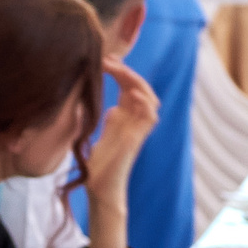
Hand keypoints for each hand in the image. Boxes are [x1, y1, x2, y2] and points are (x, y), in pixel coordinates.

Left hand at [88, 58, 159, 187]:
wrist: (99, 188)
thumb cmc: (97, 166)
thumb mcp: (98, 135)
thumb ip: (106, 120)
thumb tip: (111, 107)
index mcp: (124, 118)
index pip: (128, 87)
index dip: (120, 72)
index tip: (103, 60)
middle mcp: (133, 121)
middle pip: (139, 88)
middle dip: (126, 71)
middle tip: (109, 59)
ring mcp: (137, 130)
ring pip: (150, 98)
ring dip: (136, 82)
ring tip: (120, 70)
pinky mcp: (136, 140)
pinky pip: (151, 117)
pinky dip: (145, 103)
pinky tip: (132, 93)